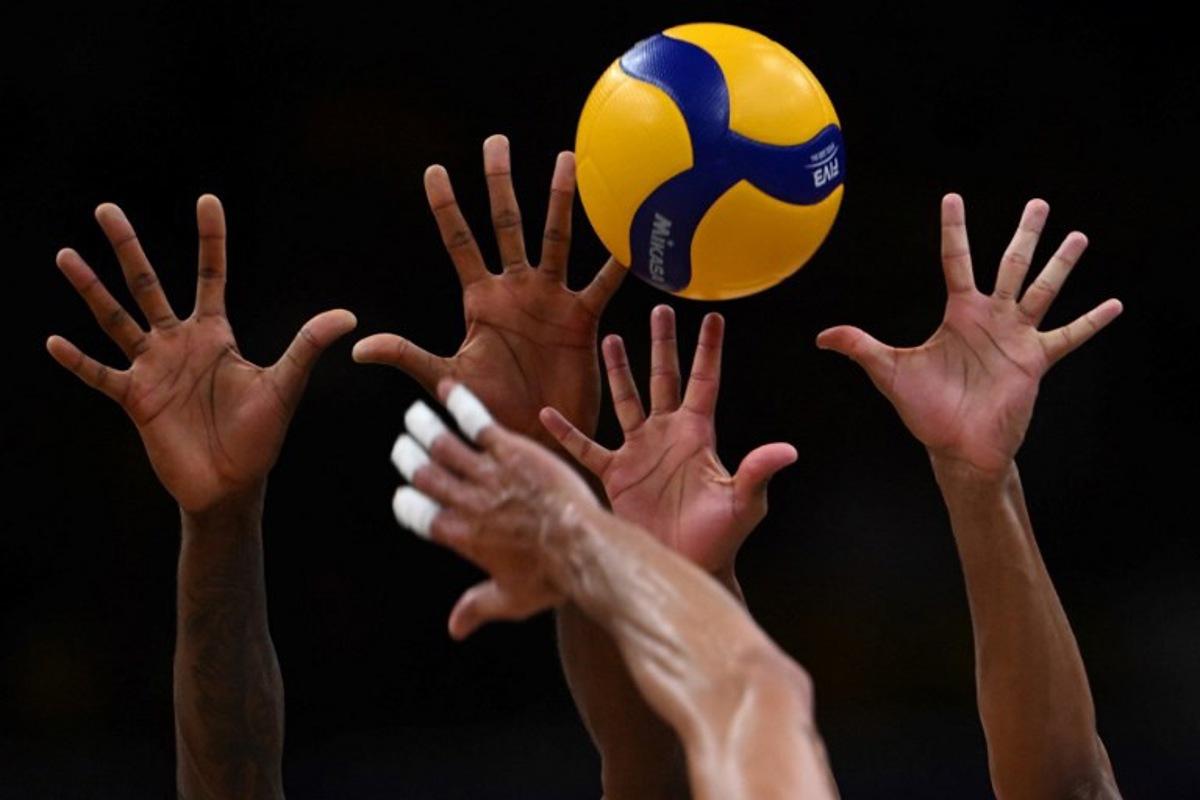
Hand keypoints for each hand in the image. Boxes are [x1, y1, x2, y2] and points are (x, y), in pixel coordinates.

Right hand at [46, 195, 355, 511]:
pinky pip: (100, 375)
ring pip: (116, 319)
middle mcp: (179, 343)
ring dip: (91, 290)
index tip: (208, 199)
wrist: (232, 485)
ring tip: (66, 254)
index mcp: (216, 335)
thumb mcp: (284, 386)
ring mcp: (153, 369)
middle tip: (106, 207)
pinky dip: (78, 361)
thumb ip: (307, 347)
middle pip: (148, 285)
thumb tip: (349, 315)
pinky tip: (54, 341)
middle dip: (128, 248)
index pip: (211, 275)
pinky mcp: (135, 399)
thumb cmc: (260, 437)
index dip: (211, 239)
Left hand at [353, 135, 624, 446]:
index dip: (446, 208)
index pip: (459, 243)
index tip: (434, 170)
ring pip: (556, 238)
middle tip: (496, 142)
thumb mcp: (446, 378)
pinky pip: (602, 283)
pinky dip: (618, 260)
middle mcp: (516, 290)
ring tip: (566, 159)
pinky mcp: (582, 319)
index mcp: (481, 300)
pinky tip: (630, 232)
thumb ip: (407, 355)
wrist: (533, 438)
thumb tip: (358, 346)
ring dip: (560, 201)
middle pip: (507, 225)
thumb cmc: (489, 410)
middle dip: (500, 184)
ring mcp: (551, 300)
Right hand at [394, 381, 600, 638]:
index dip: (407, 503)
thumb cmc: (552, 577)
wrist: (583, 547)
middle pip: (425, 474)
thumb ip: (478, 607)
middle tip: (401, 446)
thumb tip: (454, 629)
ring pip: (443, 445)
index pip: (419, 516)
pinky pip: (477, 423)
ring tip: (414, 415)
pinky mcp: (511, 450)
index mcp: (461, 536)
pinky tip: (447, 388)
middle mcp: (466, 502)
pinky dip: (459, 404)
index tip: (403, 494)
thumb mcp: (511, 599)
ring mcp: (487, 474)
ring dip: (424, 427)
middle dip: (408, 458)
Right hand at [540, 306, 796, 577]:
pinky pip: (587, 447)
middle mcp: (667, 435)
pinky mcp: (616, 475)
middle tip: (659, 309)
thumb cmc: (720, 538)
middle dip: (661, 344)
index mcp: (699, 434)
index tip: (713, 317)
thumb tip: (788, 450)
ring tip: (609, 338)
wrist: (686, 566)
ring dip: (618, 371)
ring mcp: (639, 452)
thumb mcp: (743, 503)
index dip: (708, 350)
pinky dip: (567, 431)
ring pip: (626, 401)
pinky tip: (547, 413)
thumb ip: (757, 472)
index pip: (704, 382)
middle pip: (663, 379)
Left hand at [817, 194, 1121, 476]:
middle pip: (1010, 265)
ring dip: (1061, 264)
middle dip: (1025, 234)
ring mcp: (1016, 337)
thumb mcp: (890, 372)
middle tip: (1039, 203)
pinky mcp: (1035, 361)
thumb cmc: (925, 410)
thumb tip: (822, 336)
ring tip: (1078, 236)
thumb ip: (861, 347)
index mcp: (958, 313)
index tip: (953, 196)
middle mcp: (990, 318)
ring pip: (1042, 289)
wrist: (956, 447)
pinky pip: (1068, 336)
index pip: (956, 260)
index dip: (954, 229)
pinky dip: (1091, 321)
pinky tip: (1114, 303)